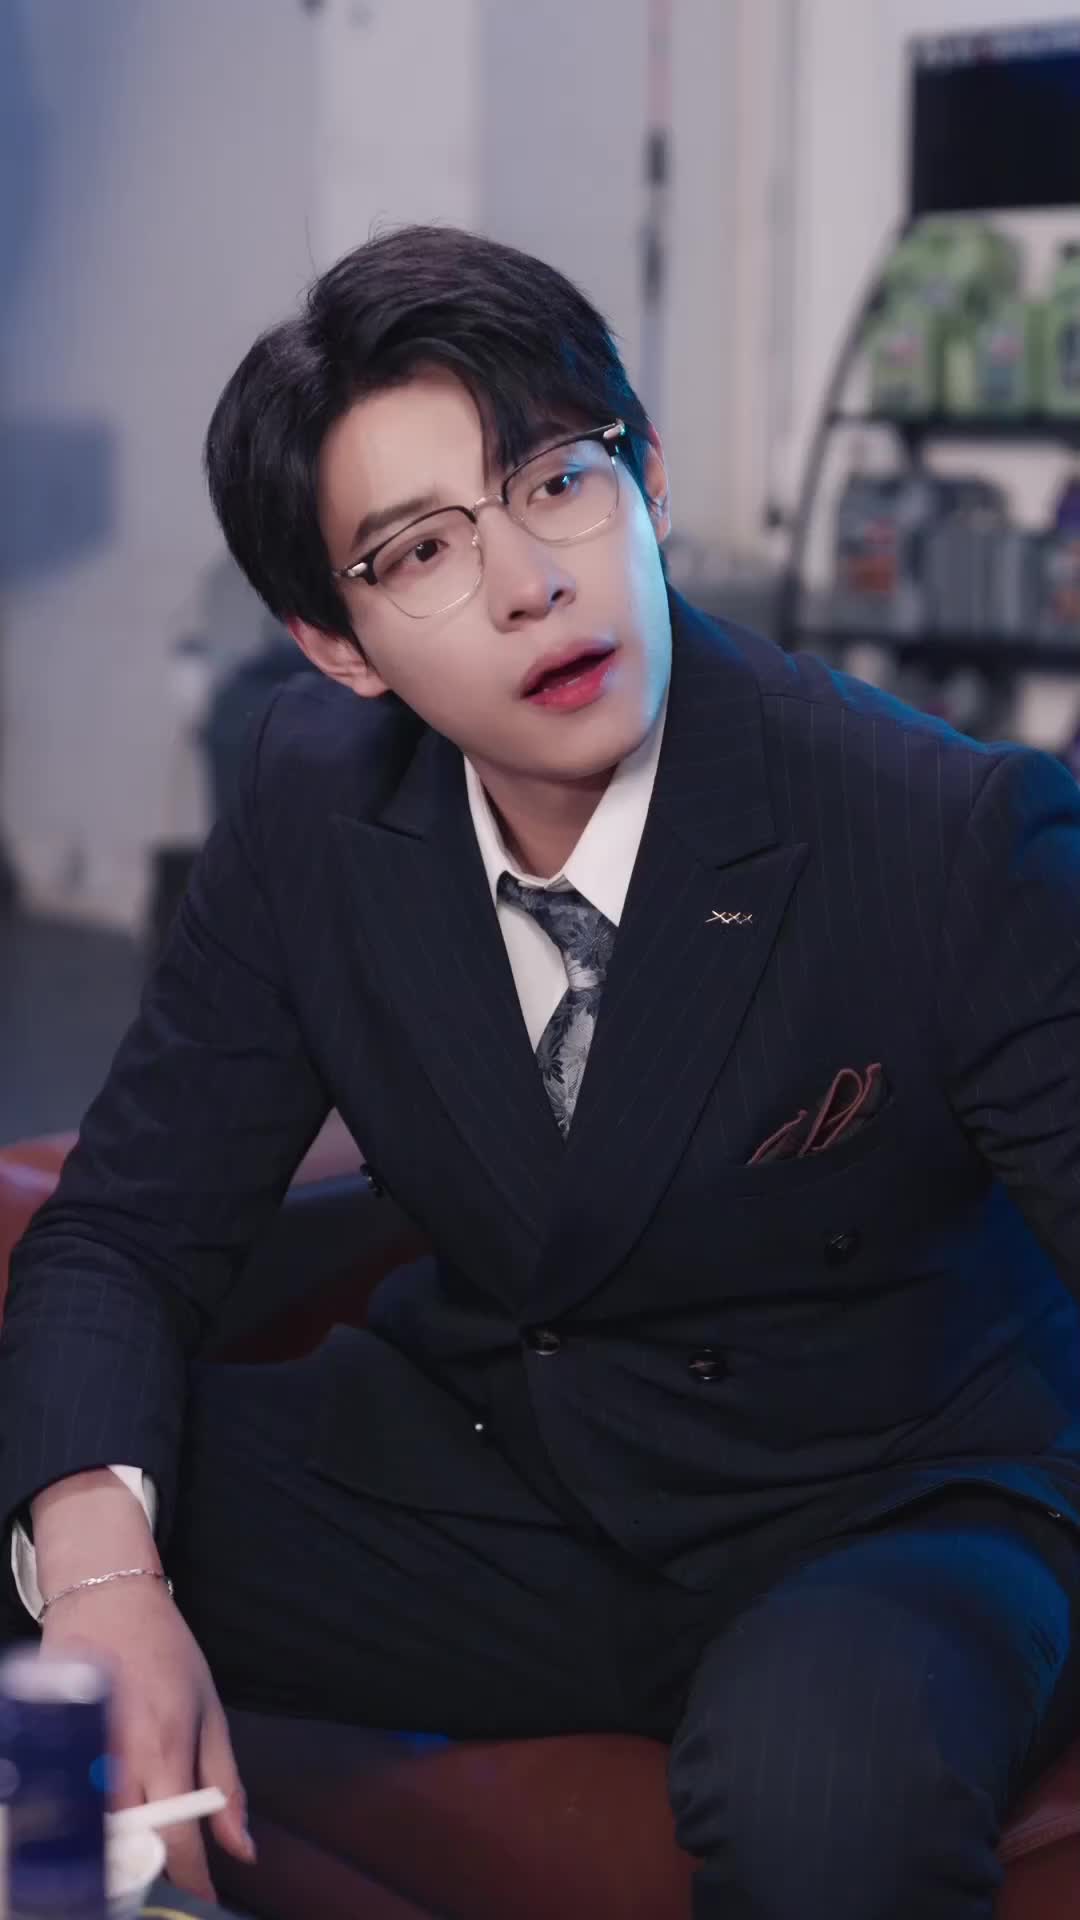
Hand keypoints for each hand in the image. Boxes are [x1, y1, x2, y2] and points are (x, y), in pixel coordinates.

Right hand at [41, 1577, 253, 1900]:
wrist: (108, 1601)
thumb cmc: (166, 1653)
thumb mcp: (211, 1711)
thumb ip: (227, 1784)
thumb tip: (244, 1849)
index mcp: (165, 1749)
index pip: (178, 1840)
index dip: (192, 1882)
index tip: (202, 1899)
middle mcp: (118, 1760)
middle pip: (130, 1849)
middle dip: (152, 1876)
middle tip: (168, 1878)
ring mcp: (79, 1756)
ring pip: (96, 1835)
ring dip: (120, 1854)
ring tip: (141, 1851)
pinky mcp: (53, 1751)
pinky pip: (70, 1809)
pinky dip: (88, 1827)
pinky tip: (105, 1823)